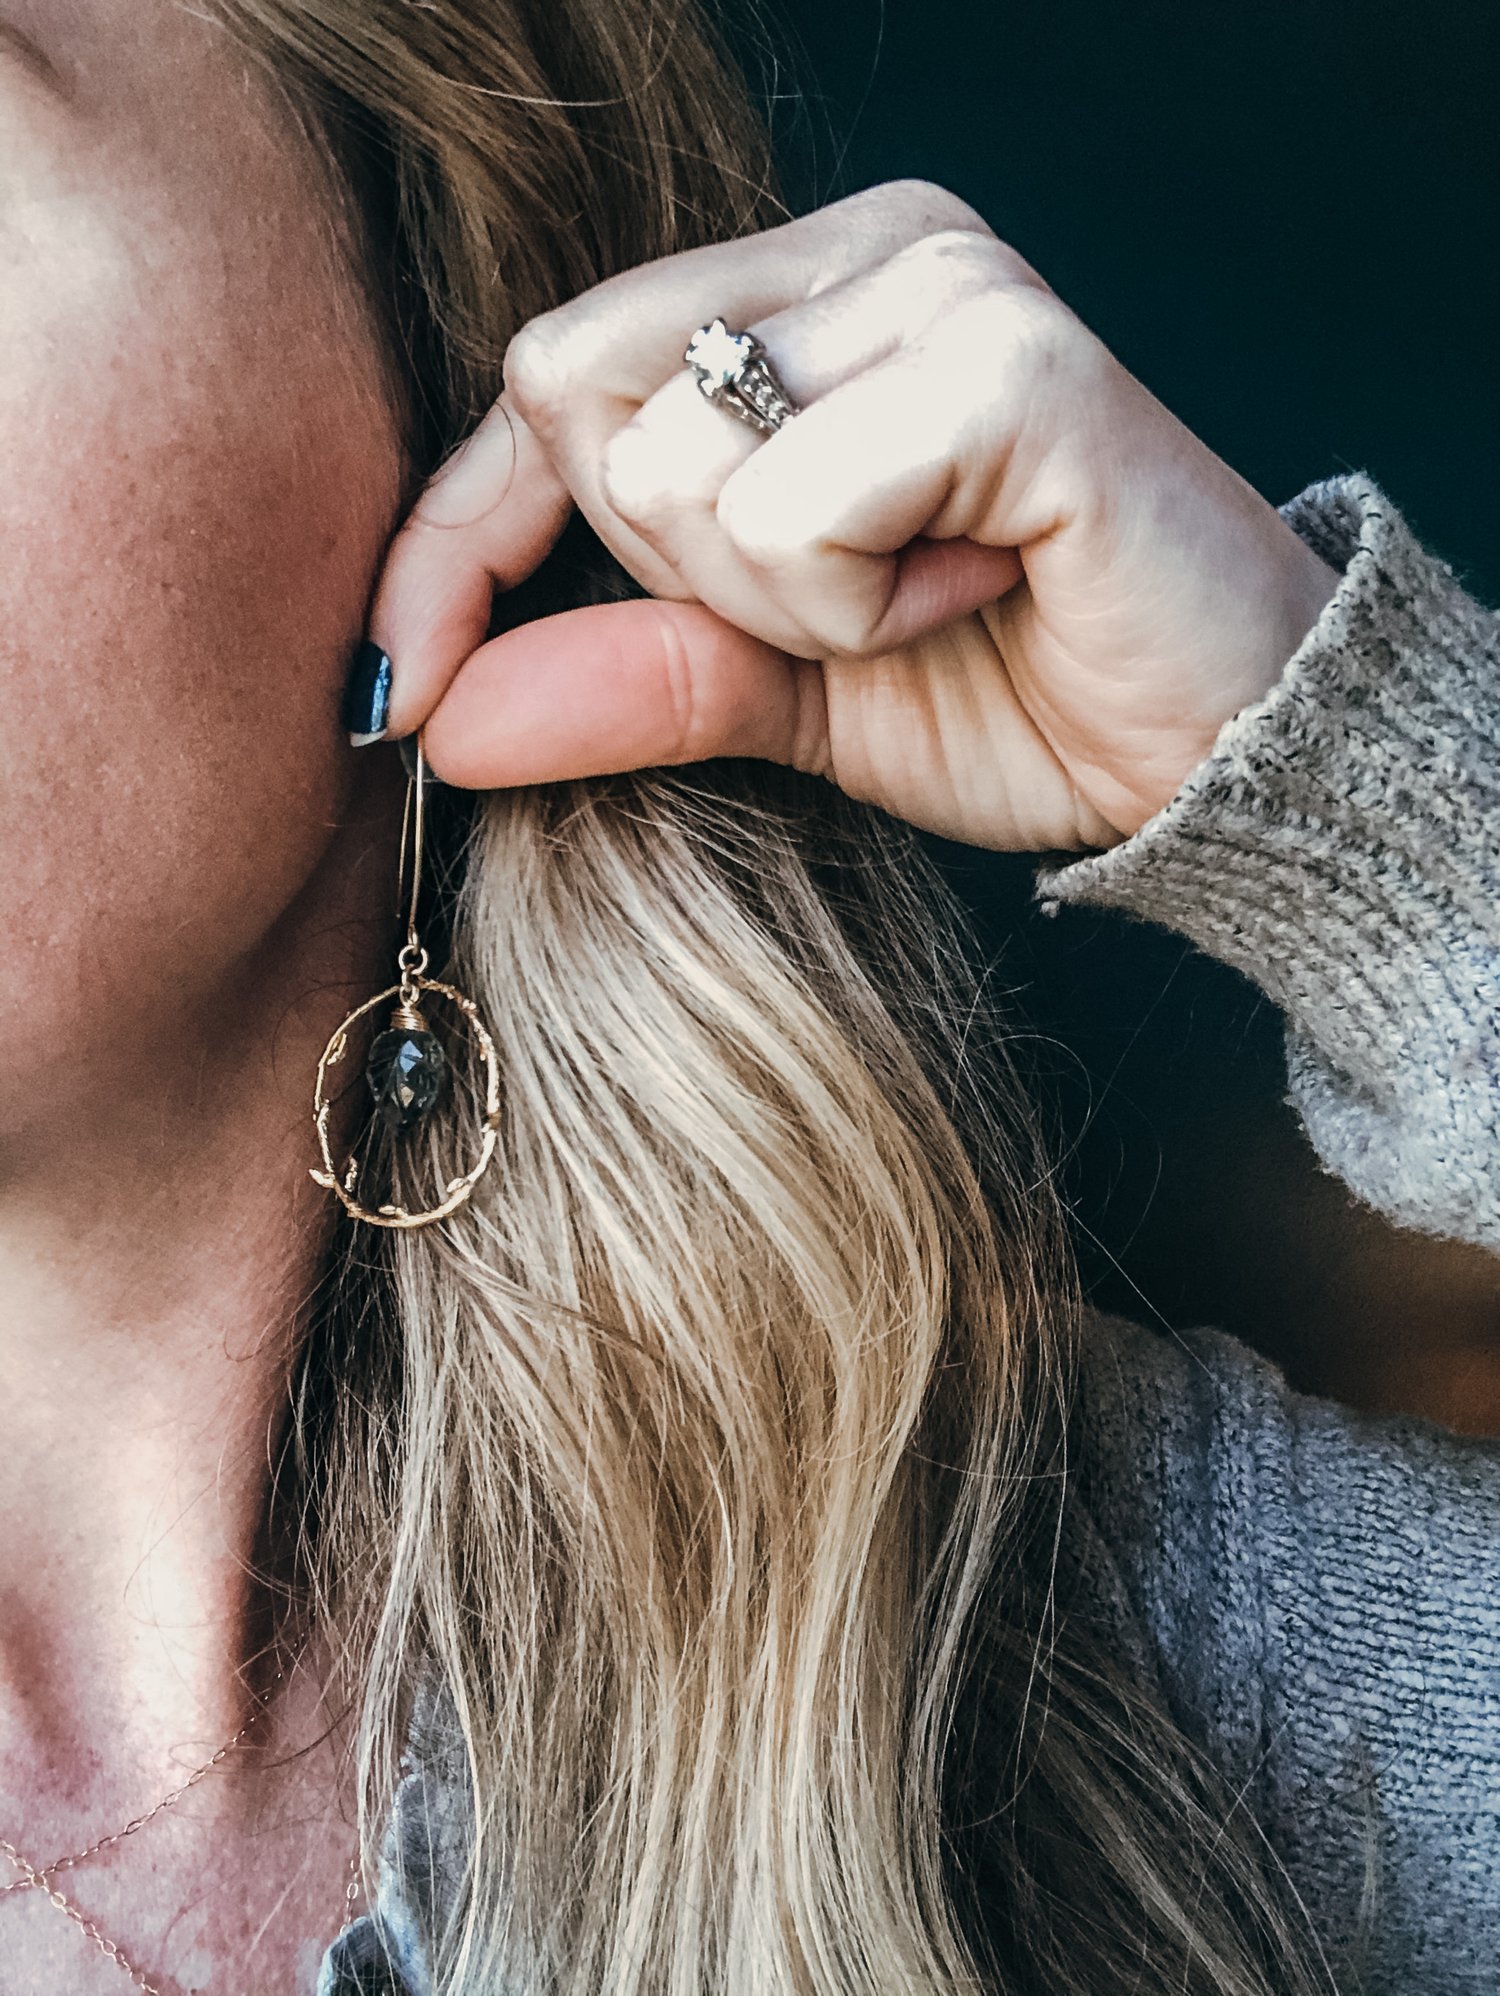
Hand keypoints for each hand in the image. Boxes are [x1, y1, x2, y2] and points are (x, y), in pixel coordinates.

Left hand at [367, 179, 1339, 849]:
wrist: (1219, 747)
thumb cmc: (1016, 693)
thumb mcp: (784, 693)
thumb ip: (626, 672)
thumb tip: (432, 719)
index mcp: (801, 293)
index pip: (547, 378)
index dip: (456, 542)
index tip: (398, 692)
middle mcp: (865, 248)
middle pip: (581, 400)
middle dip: (679, 571)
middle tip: (843, 605)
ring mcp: (941, 283)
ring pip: (676, 464)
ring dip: (782, 601)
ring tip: (927, 594)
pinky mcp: (1008, 362)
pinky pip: (797, 507)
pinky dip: (859, 605)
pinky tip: (977, 586)